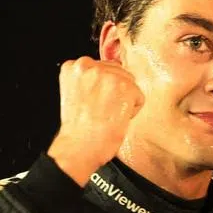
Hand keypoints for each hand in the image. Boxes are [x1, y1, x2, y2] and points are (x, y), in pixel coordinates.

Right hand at [47, 56, 144, 185]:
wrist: (78, 148)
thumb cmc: (76, 130)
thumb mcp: (75, 94)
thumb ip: (89, 80)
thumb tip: (110, 75)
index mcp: (73, 66)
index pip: (102, 68)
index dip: (102, 88)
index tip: (93, 103)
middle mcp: (88, 65)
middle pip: (118, 72)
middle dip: (114, 92)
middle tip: (100, 111)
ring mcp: (107, 74)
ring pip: (129, 84)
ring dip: (123, 101)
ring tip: (106, 115)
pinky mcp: (125, 86)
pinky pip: (139, 97)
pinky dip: (131, 111)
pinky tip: (114, 119)